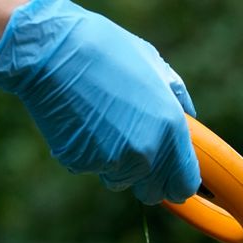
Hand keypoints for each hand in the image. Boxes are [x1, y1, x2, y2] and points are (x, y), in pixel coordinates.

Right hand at [0, 0, 200, 204]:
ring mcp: (113, 161)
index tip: (170, 181)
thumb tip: (188, 116)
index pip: (184, 183)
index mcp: (170, 128)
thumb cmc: (105, 51)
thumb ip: (175, 97)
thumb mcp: (152, 65)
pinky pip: (89, 168)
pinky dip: (85, 152)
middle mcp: (146, 151)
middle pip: (151, 192)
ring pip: (118, 179)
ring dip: (113, 162)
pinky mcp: (82, 163)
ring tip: (99, 120)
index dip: (178, 184)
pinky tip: (79, 121)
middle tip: (130, 150)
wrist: (54, 51)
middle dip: (145, 179)